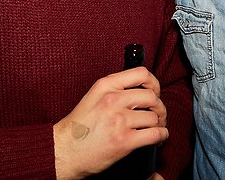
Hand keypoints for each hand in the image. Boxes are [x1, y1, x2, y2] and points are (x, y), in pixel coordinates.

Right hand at [53, 67, 167, 179]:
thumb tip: (140, 91)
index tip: (154, 92)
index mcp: (106, 85)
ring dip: (159, 124)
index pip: (141, 73)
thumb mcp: (93, 97)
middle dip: (159, 107)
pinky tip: (157, 139)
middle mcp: (113, 100)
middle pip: (152, 97)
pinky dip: (161, 137)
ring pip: (154, 117)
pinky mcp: (124, 140)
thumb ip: (114, 90)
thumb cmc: (77, 127)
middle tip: (158, 115)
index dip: (154, 83)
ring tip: (156, 129)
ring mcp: (119, 120)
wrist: (64, 151)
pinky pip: (154, 134)